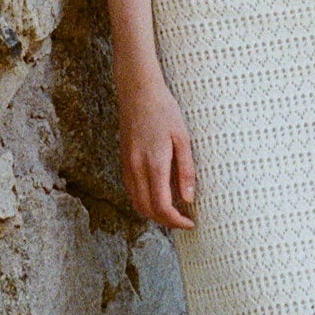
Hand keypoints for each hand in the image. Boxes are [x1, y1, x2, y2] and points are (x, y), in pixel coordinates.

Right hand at [121, 71, 196, 230]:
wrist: (138, 92)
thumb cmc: (165, 111)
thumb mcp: (183, 139)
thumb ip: (186, 171)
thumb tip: (188, 199)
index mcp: (154, 164)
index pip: (162, 206)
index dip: (176, 221)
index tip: (190, 223)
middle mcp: (137, 169)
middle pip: (147, 209)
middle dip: (166, 221)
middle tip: (184, 221)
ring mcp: (128, 166)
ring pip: (137, 203)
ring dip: (154, 213)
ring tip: (174, 212)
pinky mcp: (124, 161)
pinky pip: (132, 191)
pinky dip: (144, 201)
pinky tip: (158, 197)